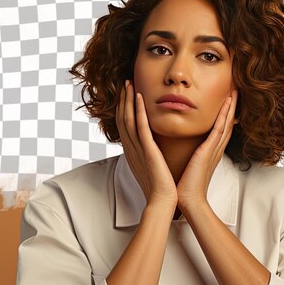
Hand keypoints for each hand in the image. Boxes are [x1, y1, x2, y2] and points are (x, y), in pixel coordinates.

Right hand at [115, 80, 177, 206]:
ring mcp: (138, 150)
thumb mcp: (150, 168)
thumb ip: (148, 157)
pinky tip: (139, 97)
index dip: (123, 109)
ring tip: (128, 83)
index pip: (124, 126)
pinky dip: (138, 110)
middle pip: (122, 119)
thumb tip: (151, 151)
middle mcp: (131, 149)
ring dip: (128, 100)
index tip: (126, 94)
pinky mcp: (147, 151)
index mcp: (132, 153)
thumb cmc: (160, 189)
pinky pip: (140, 127)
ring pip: (128, 119)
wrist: (162, 201)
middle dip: (122, 100)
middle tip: (124, 83)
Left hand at [176, 89, 237, 210]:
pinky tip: (227, 104)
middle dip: (231, 108)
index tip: (226, 102)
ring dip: (231, 108)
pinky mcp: (209, 151)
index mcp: (210, 154)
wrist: (189, 201)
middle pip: (227, 124)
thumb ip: (190, 158)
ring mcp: (214, 150)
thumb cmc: (186, 188)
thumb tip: (184, 153)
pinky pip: (219, 129)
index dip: (224, 116)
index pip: (220, 131)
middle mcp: (215, 150)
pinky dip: (224, 115)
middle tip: (235, 92)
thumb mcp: (190, 168)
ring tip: (234, 92)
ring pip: (226, 123)